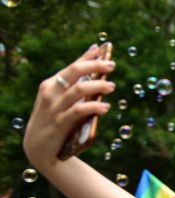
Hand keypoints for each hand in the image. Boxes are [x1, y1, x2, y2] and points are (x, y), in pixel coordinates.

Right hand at [23, 45, 115, 165]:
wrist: (38, 148)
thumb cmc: (55, 121)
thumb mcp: (62, 104)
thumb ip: (75, 90)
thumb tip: (95, 77)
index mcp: (51, 85)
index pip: (72, 67)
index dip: (87, 57)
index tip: (102, 49)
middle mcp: (51, 93)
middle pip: (74, 72)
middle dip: (94, 65)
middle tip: (111, 65)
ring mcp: (54, 107)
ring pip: (78, 89)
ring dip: (98, 86)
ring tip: (112, 86)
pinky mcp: (60, 123)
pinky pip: (79, 110)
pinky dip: (94, 106)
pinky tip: (105, 106)